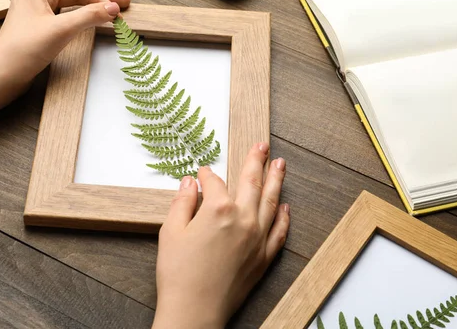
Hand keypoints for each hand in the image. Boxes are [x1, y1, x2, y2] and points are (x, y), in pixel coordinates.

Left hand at [0, 0, 130, 82]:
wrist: (3, 74)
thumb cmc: (25, 50)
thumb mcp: (62, 30)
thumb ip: (89, 16)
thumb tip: (112, 8)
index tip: (120, 8)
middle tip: (123, 0)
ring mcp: (34, 12)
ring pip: (69, 5)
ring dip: (91, 6)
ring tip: (109, 4)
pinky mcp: (36, 27)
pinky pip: (63, 16)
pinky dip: (79, 16)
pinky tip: (88, 16)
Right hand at [153, 143, 289, 328]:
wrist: (194, 311)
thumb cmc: (179, 273)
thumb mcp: (170, 231)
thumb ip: (183, 202)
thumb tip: (190, 183)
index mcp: (218, 210)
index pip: (215, 182)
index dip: (207, 175)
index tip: (202, 173)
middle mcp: (243, 219)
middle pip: (252, 183)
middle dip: (257, 161)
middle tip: (263, 146)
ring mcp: (257, 238)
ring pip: (271, 202)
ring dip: (276, 181)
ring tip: (280, 164)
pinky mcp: (263, 258)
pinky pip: (279, 232)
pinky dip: (284, 217)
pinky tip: (286, 207)